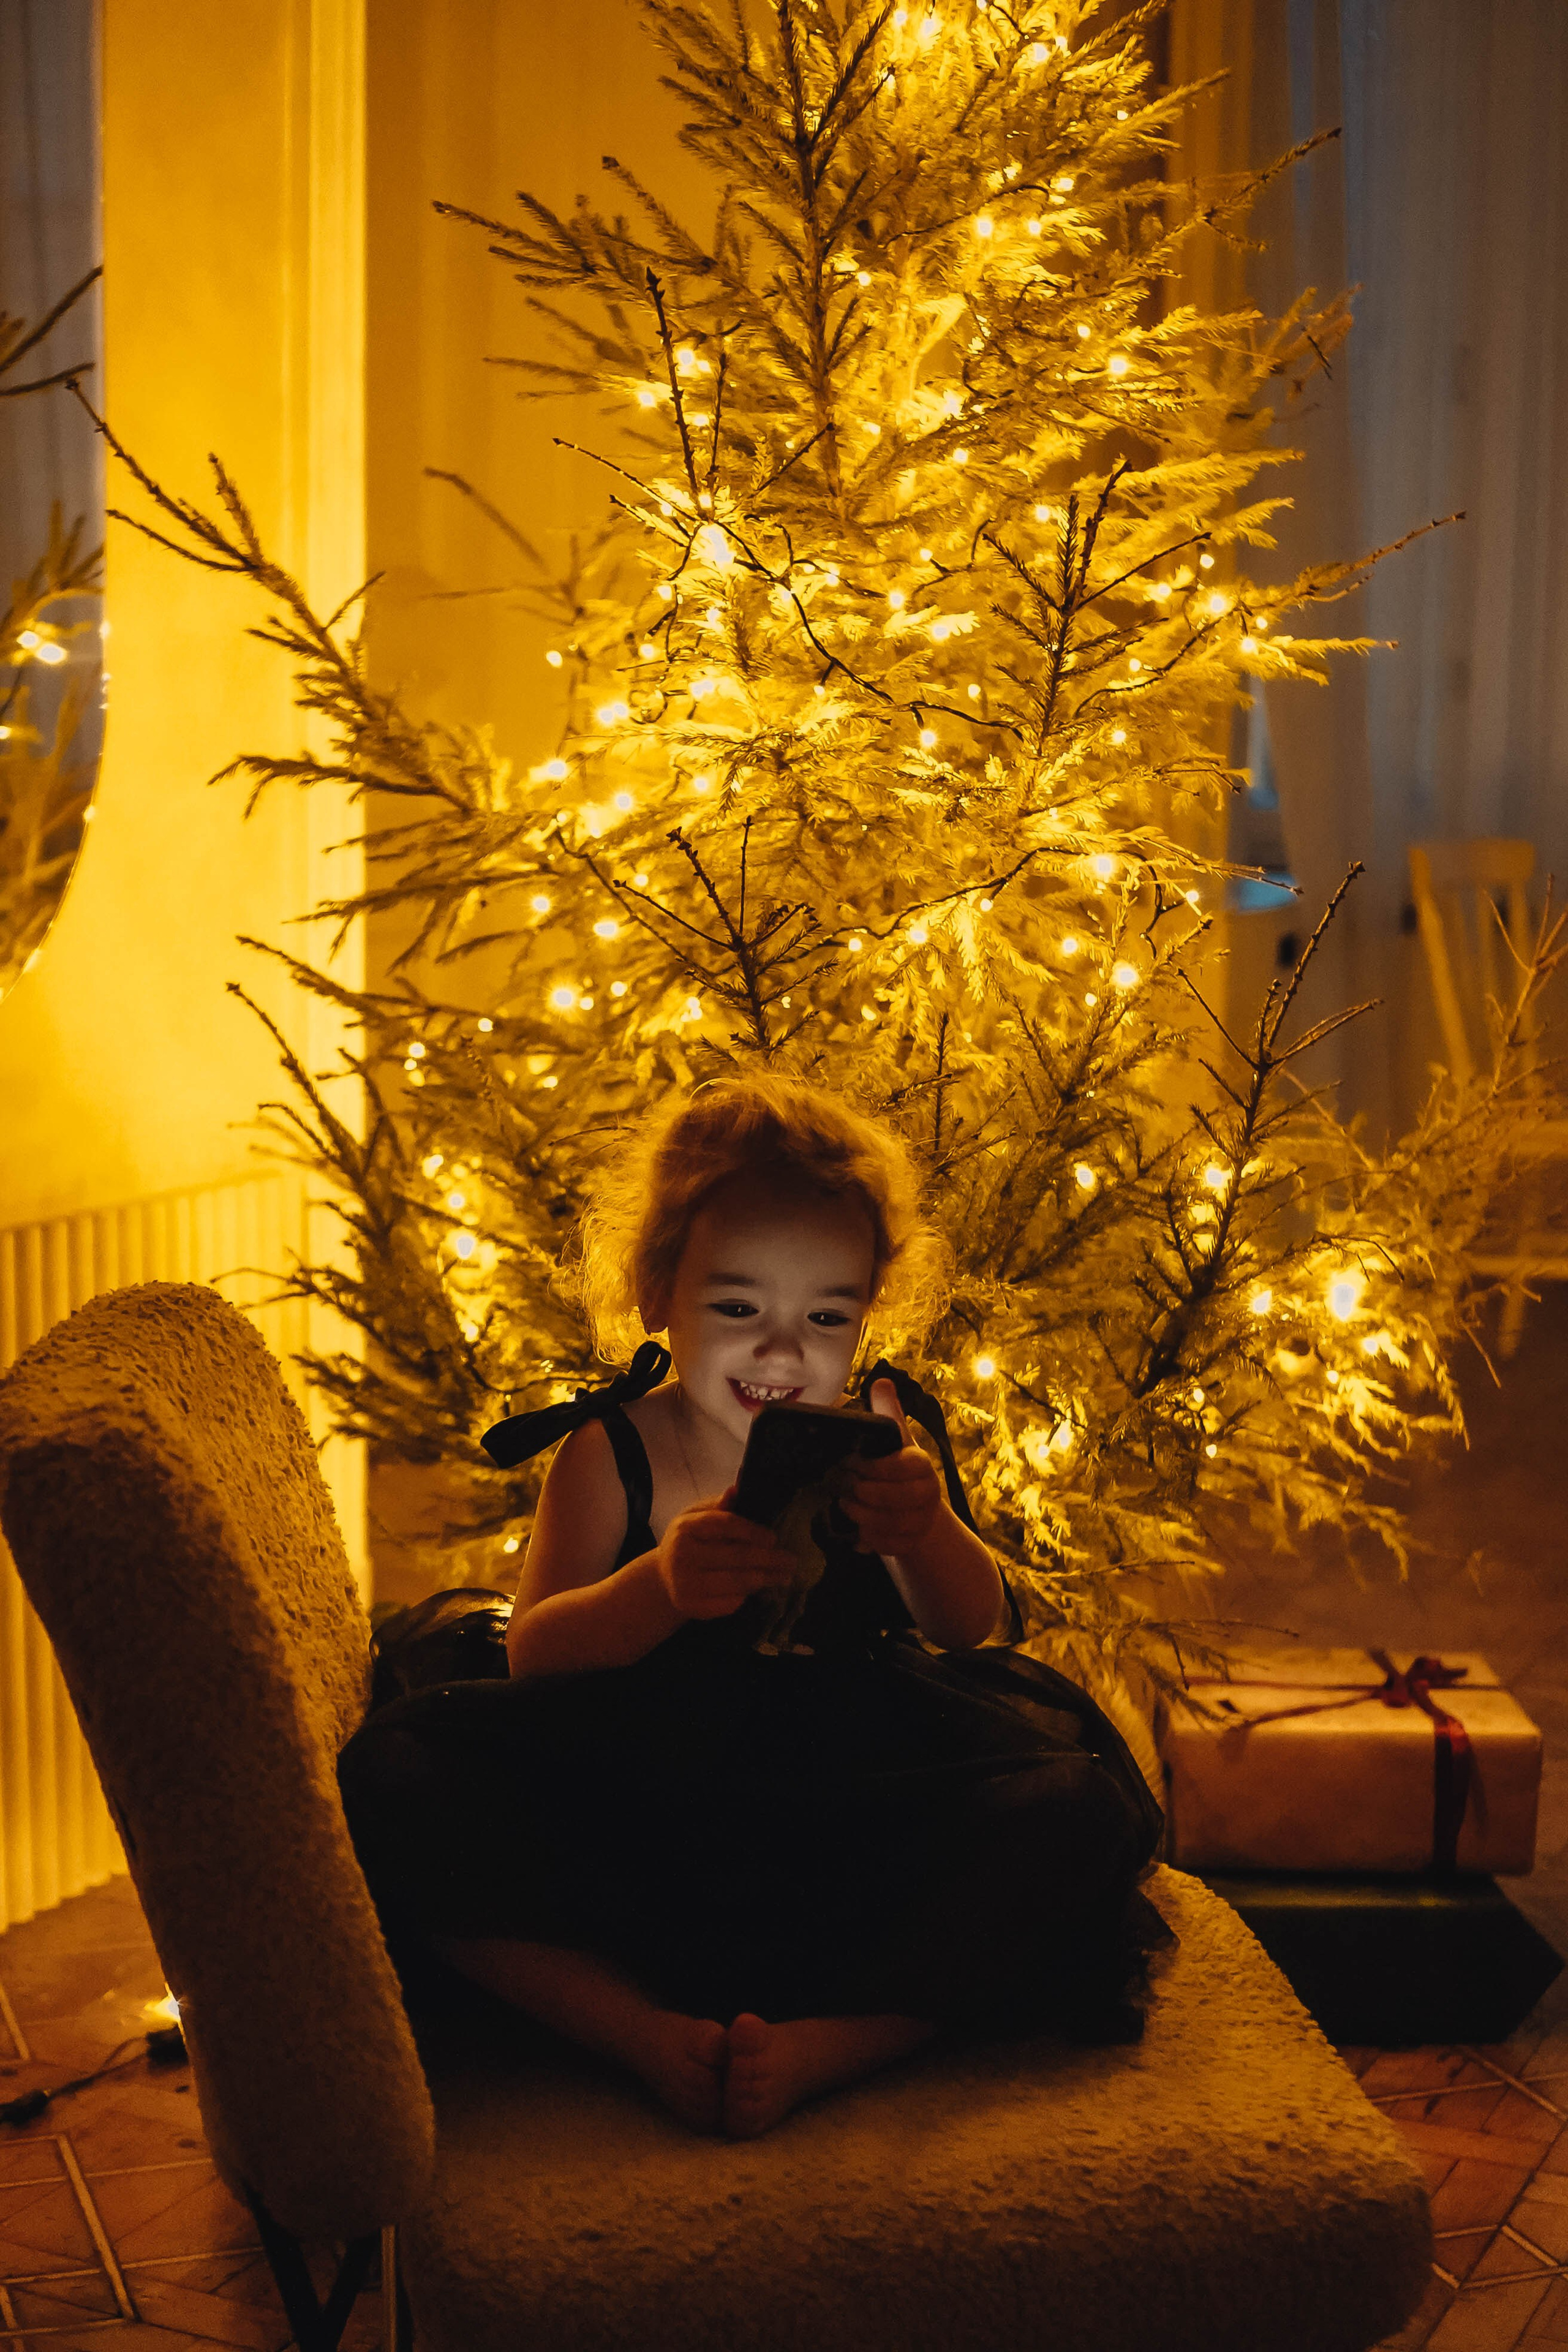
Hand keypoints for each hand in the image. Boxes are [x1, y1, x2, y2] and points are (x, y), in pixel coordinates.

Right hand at [655, 1484, 796, 1620]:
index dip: (752, 1531)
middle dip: (768, 1559)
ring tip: (784, 1576)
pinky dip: (746, 1596)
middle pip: (735, 1557)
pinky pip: (729, 1603)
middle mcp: (683, 1556)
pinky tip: (759, 1589)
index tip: (774, 1538)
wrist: (662, 1578)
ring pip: (736, 1583)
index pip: (724, 1526)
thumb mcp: (695, 1517)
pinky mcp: (692, 1608)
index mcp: (685, 1528)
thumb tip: (736, 1489)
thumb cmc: (687, 1541)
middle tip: (791, 1560)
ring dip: (765, 1579)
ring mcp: (686, 1585)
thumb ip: (717, 1506)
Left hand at [841, 1379, 944, 1560]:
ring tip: (843, 1505)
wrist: (919, 1510)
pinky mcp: (913, 1543)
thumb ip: (887, 1413)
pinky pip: (886, 1545)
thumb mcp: (895, 1439)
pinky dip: (867, 1538)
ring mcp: (922, 1520)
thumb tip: (882, 1381)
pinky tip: (856, 1529)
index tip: (851, 1463)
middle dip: (859, 1493)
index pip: (900, 1466)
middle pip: (889, 1498)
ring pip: (886, 1523)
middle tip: (839, 1486)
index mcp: (922, 1464)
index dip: (871, 1467)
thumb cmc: (900, 1469)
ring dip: (858, 1515)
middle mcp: (928, 1493)